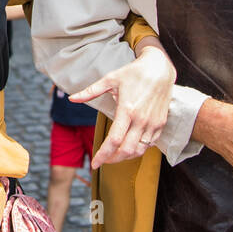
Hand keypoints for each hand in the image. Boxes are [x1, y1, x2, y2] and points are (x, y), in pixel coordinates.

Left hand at [70, 45, 176, 167]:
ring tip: (115, 155)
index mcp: (127, 110)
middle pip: (126, 150)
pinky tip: (130, 146)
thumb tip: (72, 98)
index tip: (95, 164)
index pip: (113, 140)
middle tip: (103, 160)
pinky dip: (139, 149)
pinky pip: (150, 144)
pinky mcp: (161, 123)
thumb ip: (90, 92)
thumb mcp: (110, 79)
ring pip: (140, 150)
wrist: (159, 68)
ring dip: (126, 157)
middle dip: (113, 159)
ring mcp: (153, 123)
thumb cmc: (134, 72)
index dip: (102, 155)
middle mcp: (141, 119)